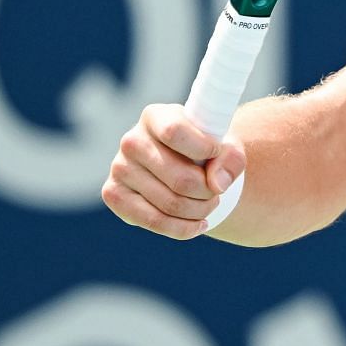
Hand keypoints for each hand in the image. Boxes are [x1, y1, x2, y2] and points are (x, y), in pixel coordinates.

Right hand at [102, 105, 243, 239]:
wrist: (183, 166)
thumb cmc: (205, 150)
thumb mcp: (225, 146)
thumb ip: (230, 157)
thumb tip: (217, 184)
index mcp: (155, 116)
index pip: (175, 132)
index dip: (204, 148)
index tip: (218, 153)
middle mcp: (132, 140)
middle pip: (181, 179)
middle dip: (209, 192)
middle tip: (218, 191)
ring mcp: (119, 168)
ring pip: (171, 203)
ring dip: (200, 211)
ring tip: (210, 204)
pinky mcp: (114, 195)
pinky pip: (154, 221)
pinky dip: (184, 228)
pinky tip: (198, 224)